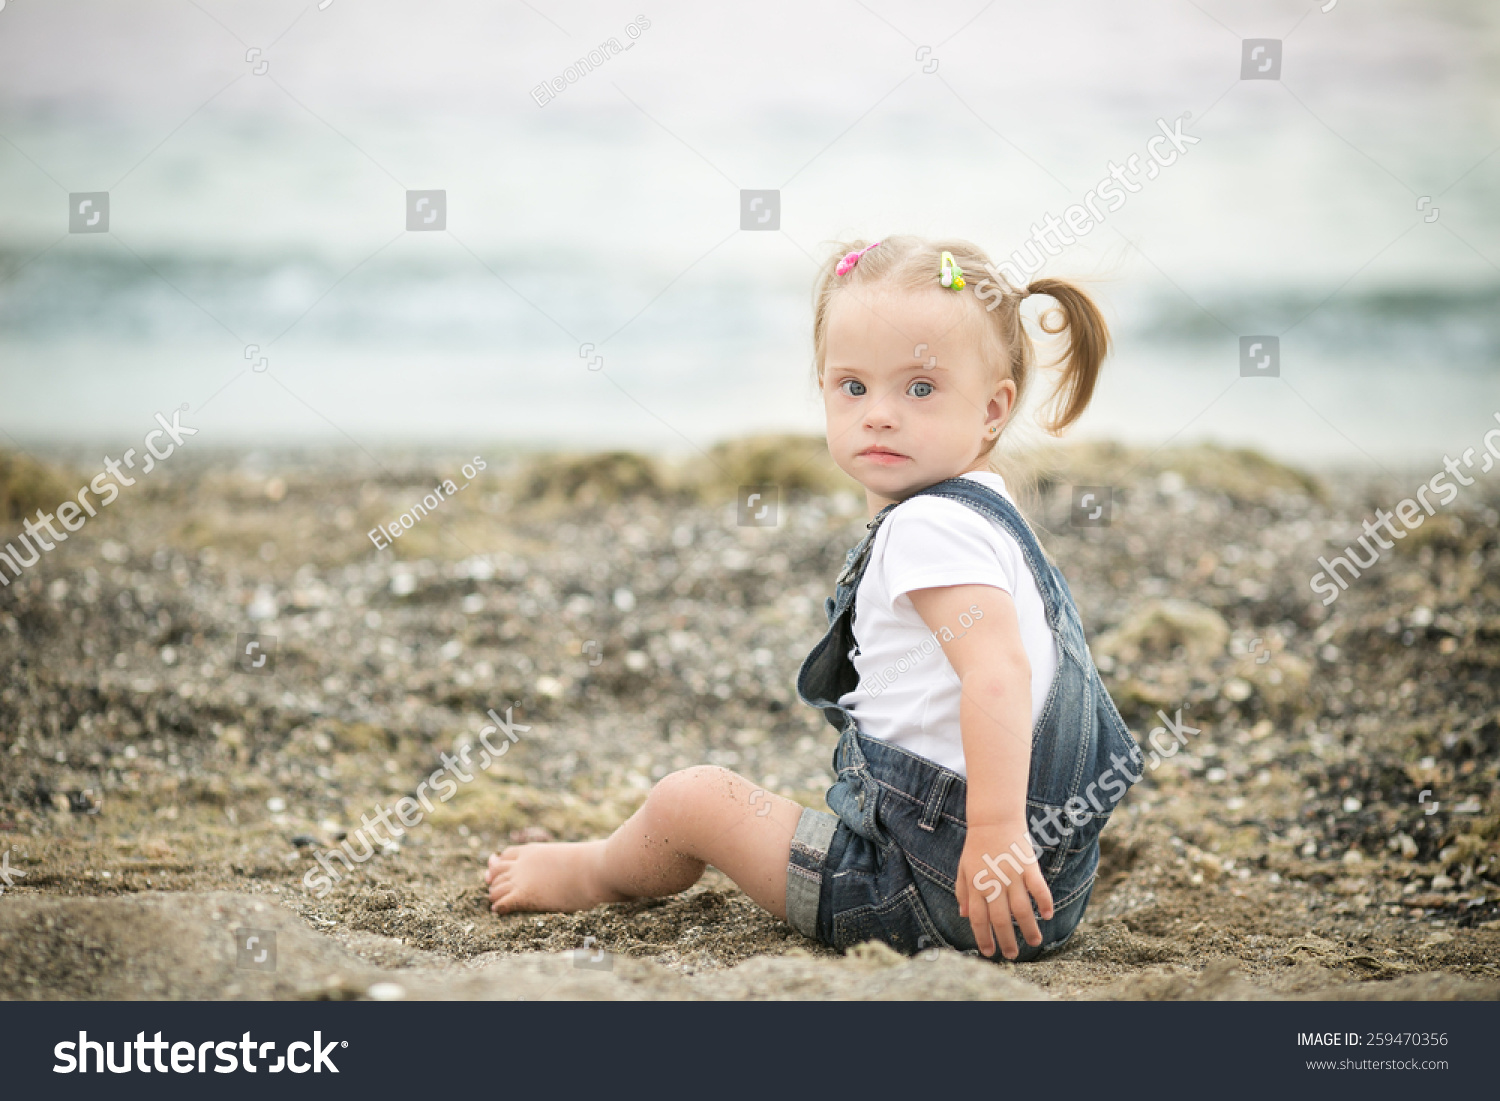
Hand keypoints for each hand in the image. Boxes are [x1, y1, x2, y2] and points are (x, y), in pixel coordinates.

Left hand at [956, 821, 1054, 959]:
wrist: (993, 819)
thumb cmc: (976, 845)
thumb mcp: (963, 868)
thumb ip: (962, 892)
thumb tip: (963, 915)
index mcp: (975, 885)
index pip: (978, 919)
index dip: (984, 938)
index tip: (990, 953)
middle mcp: (993, 883)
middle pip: (1000, 919)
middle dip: (1007, 941)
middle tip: (1013, 955)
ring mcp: (1011, 875)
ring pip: (1021, 909)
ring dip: (1028, 928)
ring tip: (1035, 942)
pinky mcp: (1028, 865)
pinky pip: (1038, 888)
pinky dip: (1044, 902)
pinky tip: (1047, 915)